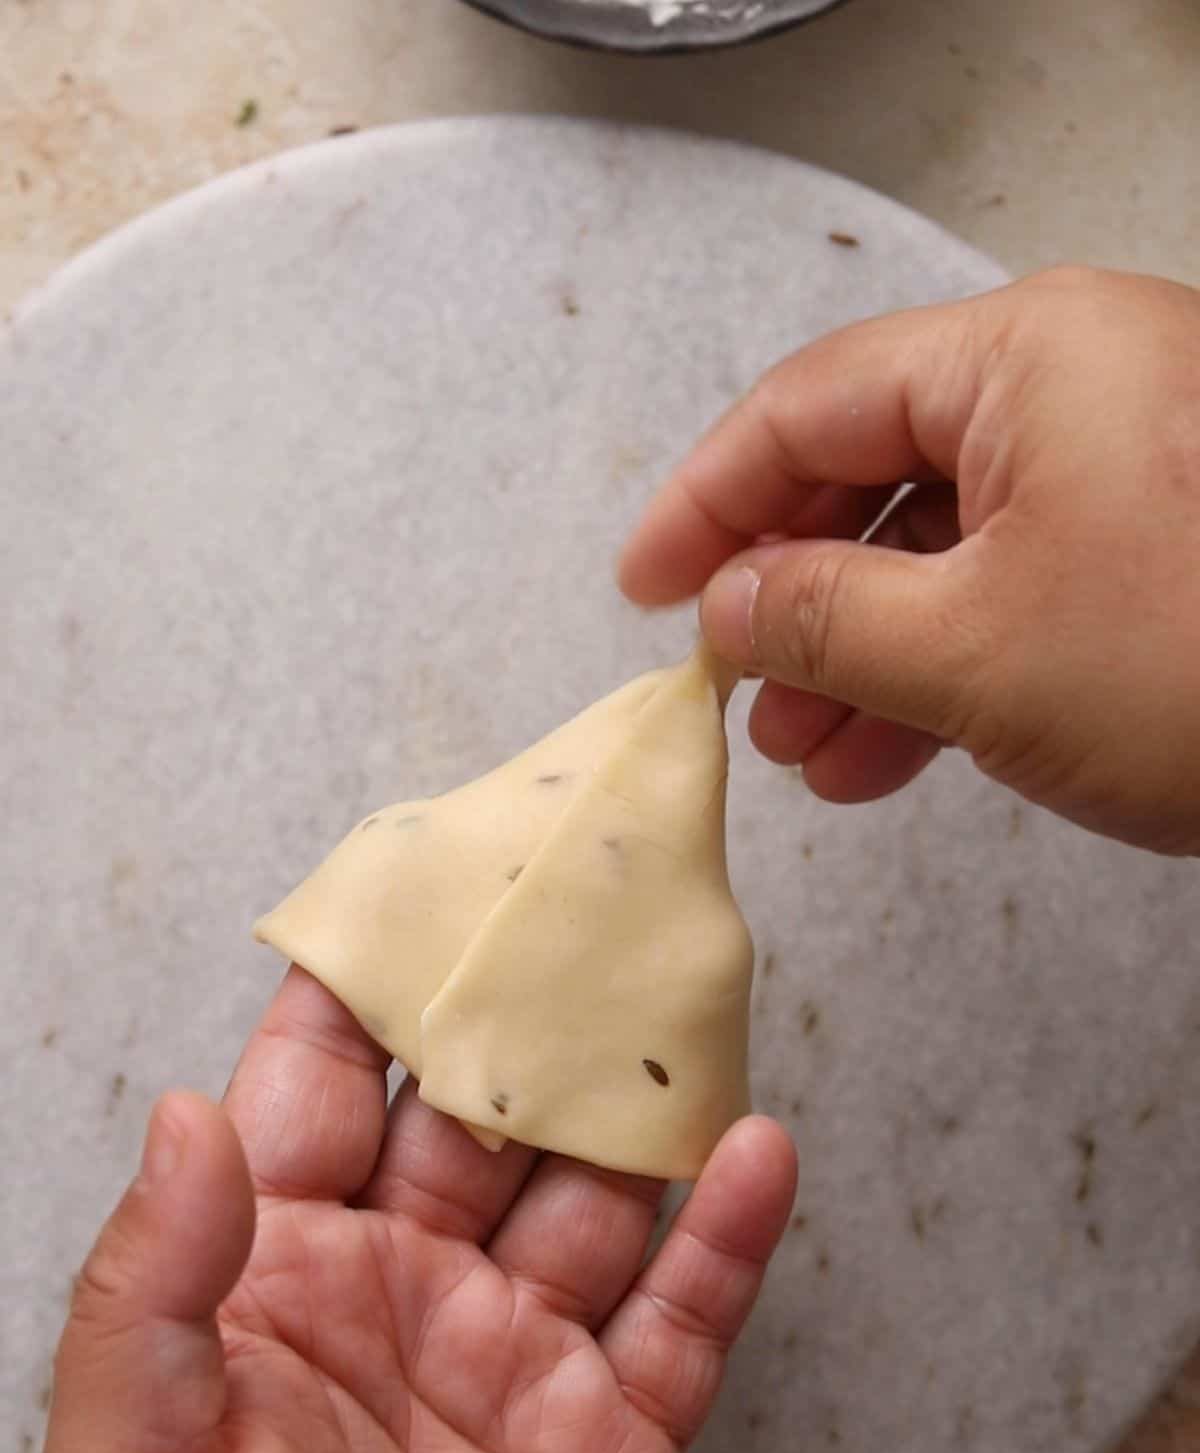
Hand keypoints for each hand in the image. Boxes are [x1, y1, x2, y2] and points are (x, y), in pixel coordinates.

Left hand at [21, 969, 794, 1452]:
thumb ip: (152, 1288)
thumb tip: (187, 1109)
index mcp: (275, 1280)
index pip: (319, 1088)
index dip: (363, 985)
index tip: (413, 878)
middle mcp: (403, 1296)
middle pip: (479, 1114)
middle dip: (524, 1012)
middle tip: (579, 902)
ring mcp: (514, 1364)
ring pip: (594, 1193)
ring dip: (636, 1102)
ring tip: (685, 997)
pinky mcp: (611, 1445)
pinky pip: (684, 1319)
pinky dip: (729, 1236)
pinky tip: (757, 1151)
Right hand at [620, 266, 1199, 855]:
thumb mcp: (973, 651)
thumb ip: (819, 616)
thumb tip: (727, 603)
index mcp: (1026, 357)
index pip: (810, 406)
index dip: (705, 501)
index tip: (644, 585)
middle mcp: (1073, 383)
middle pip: (872, 471)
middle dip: (789, 595)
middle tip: (729, 684)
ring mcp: (1122, 463)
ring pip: (940, 544)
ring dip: (859, 653)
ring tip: (804, 751)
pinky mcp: (1156, 541)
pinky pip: (1011, 584)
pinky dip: (941, 667)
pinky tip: (886, 754)